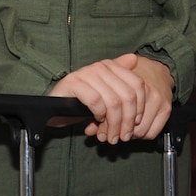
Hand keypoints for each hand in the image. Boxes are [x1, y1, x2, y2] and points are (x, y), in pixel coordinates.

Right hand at [48, 53, 174, 143]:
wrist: (55, 107)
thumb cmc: (82, 102)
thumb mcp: (106, 94)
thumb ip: (121, 80)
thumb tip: (134, 59)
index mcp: (111, 66)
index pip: (137, 84)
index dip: (140, 107)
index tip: (135, 123)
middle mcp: (100, 67)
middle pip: (127, 96)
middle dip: (127, 121)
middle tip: (124, 136)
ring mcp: (86, 74)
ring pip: (113, 102)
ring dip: (114, 125)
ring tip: (111, 136)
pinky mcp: (73, 83)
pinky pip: (95, 102)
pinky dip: (99, 116)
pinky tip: (96, 121)